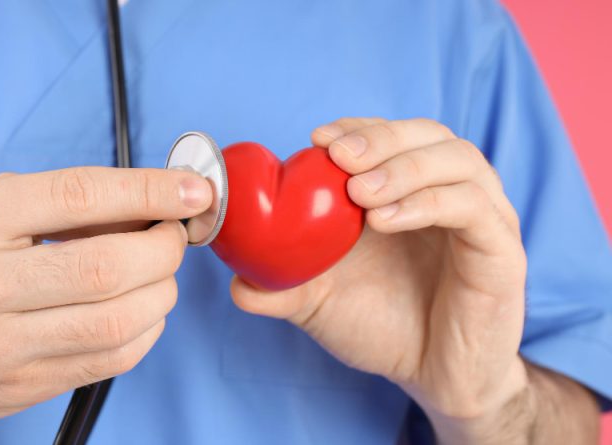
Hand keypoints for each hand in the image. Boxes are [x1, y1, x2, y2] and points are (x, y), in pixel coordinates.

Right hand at [0, 167, 211, 439]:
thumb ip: (53, 198)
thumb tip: (146, 200)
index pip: (77, 197)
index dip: (148, 191)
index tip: (193, 191)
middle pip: (108, 268)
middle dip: (163, 248)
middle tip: (172, 235)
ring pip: (119, 321)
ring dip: (161, 291)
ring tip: (156, 271)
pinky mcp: (20, 388)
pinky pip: (111, 360)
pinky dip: (145, 329)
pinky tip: (139, 308)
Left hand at [231, 118, 527, 427]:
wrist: (434, 379)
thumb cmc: (383, 328)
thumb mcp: (322, 303)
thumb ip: (281, 287)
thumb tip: (236, 282)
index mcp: (411, 190)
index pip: (393, 135)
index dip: (358, 127)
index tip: (318, 138)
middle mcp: (452, 194)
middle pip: (429, 134)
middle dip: (380, 137)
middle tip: (338, 156)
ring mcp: (484, 219)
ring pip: (459, 161)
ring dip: (404, 167)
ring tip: (359, 193)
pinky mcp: (502, 252)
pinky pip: (474, 209)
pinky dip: (429, 203)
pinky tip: (386, 219)